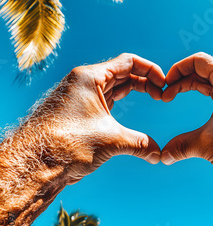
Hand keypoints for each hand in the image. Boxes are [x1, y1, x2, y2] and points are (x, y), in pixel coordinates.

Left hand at [28, 54, 164, 184]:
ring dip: (133, 92)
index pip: (128, 62)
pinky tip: (130, 113)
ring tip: (153, 99)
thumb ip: (139, 143)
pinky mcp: (78, 111)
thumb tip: (159, 153)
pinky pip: (104, 101)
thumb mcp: (110, 140)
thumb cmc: (66, 144)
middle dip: (145, 82)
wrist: (34, 163)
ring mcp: (80, 96)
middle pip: (122, 72)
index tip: (164, 83)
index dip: (150, 70)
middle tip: (162, 94)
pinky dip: (121, 104)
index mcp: (90, 77)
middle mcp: (83, 82)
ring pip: (114, 87)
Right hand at [161, 52, 212, 201]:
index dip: (176, 71)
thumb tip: (164, 154)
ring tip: (176, 100)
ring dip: (195, 91)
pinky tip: (199, 116)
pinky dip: (209, 104)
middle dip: (183, 82)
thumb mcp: (209, 144)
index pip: (199, 62)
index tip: (164, 85)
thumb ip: (182, 145)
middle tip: (165, 96)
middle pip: (206, 72)